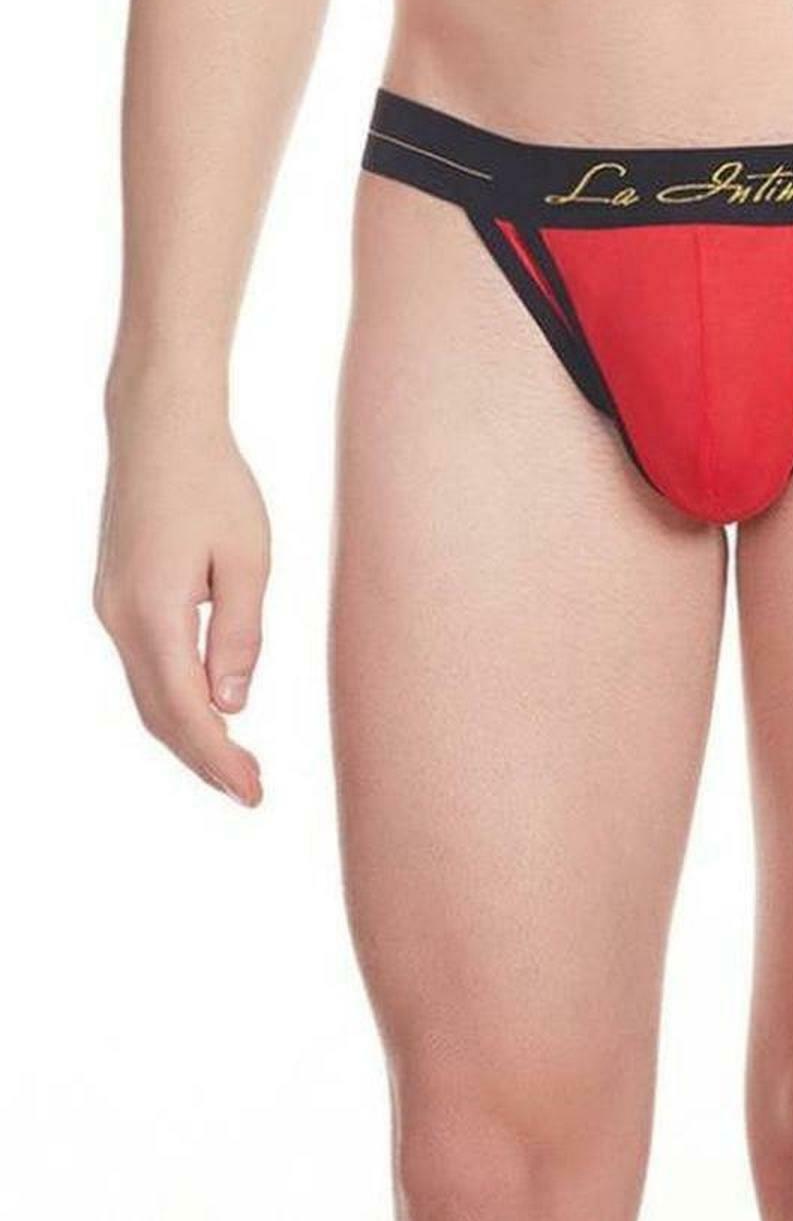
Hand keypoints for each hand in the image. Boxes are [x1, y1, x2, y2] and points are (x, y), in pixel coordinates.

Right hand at [96, 393, 268, 805]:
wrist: (159, 427)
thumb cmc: (214, 482)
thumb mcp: (247, 557)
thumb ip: (240, 633)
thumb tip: (232, 705)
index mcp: (153, 611)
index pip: (185, 710)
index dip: (218, 759)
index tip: (253, 793)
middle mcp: (119, 618)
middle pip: (158, 713)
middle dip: (203, 758)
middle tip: (251, 790)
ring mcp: (110, 607)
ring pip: (147, 692)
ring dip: (188, 731)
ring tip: (234, 762)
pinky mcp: (115, 594)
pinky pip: (144, 663)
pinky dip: (173, 696)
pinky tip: (208, 706)